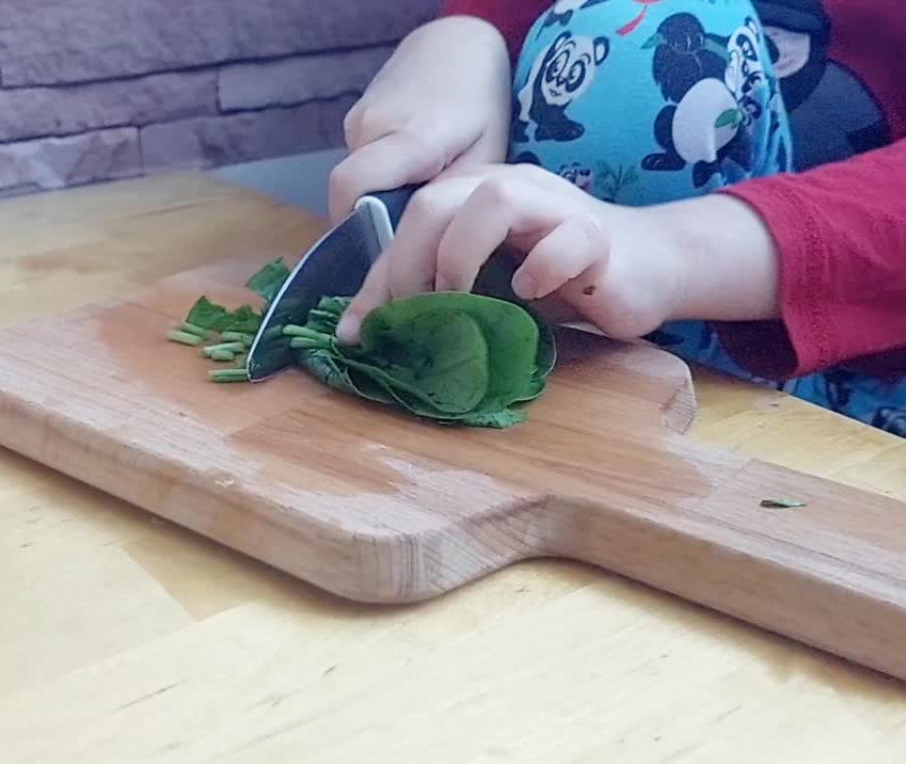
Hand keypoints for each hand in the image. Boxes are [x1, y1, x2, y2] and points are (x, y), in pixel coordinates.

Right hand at [327, 16, 511, 221]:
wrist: (457, 45)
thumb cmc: (482, 104)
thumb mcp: (482, 157)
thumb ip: (447, 198)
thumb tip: (414, 240)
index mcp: (409, 137)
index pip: (352, 189)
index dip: (357, 228)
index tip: (384, 253)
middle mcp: (371, 127)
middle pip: (351, 194)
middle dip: (372, 222)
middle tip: (407, 240)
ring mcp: (357, 121)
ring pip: (354, 182)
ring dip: (377, 200)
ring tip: (415, 203)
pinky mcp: (354, 121)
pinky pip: (358, 166)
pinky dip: (378, 181)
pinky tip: (408, 177)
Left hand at [335, 163, 780, 343]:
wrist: (647, 268)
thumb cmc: (558, 276)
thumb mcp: (485, 285)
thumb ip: (431, 294)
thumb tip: (360, 331)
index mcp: (473, 195)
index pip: (407, 223)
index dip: (377, 277)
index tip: (359, 331)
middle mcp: (510, 188)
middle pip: (435, 201)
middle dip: (408, 264)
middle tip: (411, 315)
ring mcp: (556, 206)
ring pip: (496, 198)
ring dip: (461, 254)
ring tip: (460, 299)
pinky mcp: (599, 234)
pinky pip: (567, 240)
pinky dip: (542, 268)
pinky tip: (533, 293)